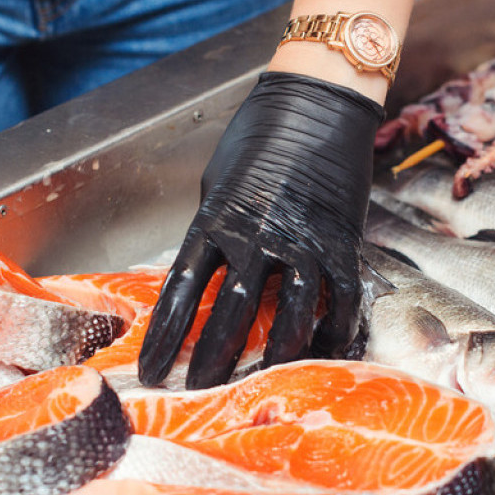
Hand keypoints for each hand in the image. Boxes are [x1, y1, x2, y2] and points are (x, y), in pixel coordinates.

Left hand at [138, 72, 382, 388]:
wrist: (319, 102)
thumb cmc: (261, 135)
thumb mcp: (218, 181)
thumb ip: (214, 229)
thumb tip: (208, 270)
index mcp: (216, 219)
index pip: (182, 290)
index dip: (165, 336)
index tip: (152, 370)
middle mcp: (256, 235)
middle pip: (230, 312)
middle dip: (212, 360)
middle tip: (199, 393)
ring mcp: (302, 240)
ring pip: (288, 313)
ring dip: (274, 355)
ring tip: (261, 383)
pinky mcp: (341, 241)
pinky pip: (339, 298)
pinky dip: (333, 331)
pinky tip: (323, 353)